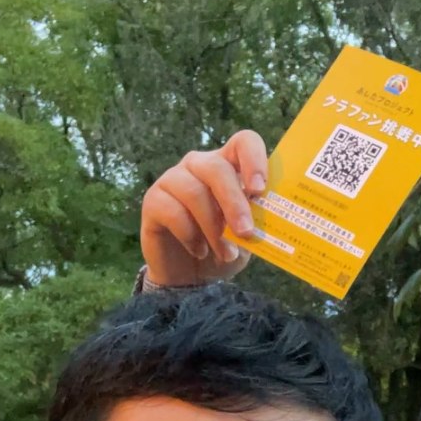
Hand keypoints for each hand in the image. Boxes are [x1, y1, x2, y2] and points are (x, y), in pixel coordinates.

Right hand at [140, 130, 268, 285]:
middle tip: (246, 233)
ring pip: (194, 192)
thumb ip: (256, 223)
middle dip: (234, 203)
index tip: (259, 190)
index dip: (254, 159)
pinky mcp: (153, 200)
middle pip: (217, 168)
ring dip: (213, 229)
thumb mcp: (246, 239)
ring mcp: (173, 180)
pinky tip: (199, 251)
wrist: (189, 277)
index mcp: (228, 165)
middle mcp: (199, 165)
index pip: (243, 143)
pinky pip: (173, 211)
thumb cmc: (222, 249)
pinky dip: (190, 236)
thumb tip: (267, 220)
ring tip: (224, 254)